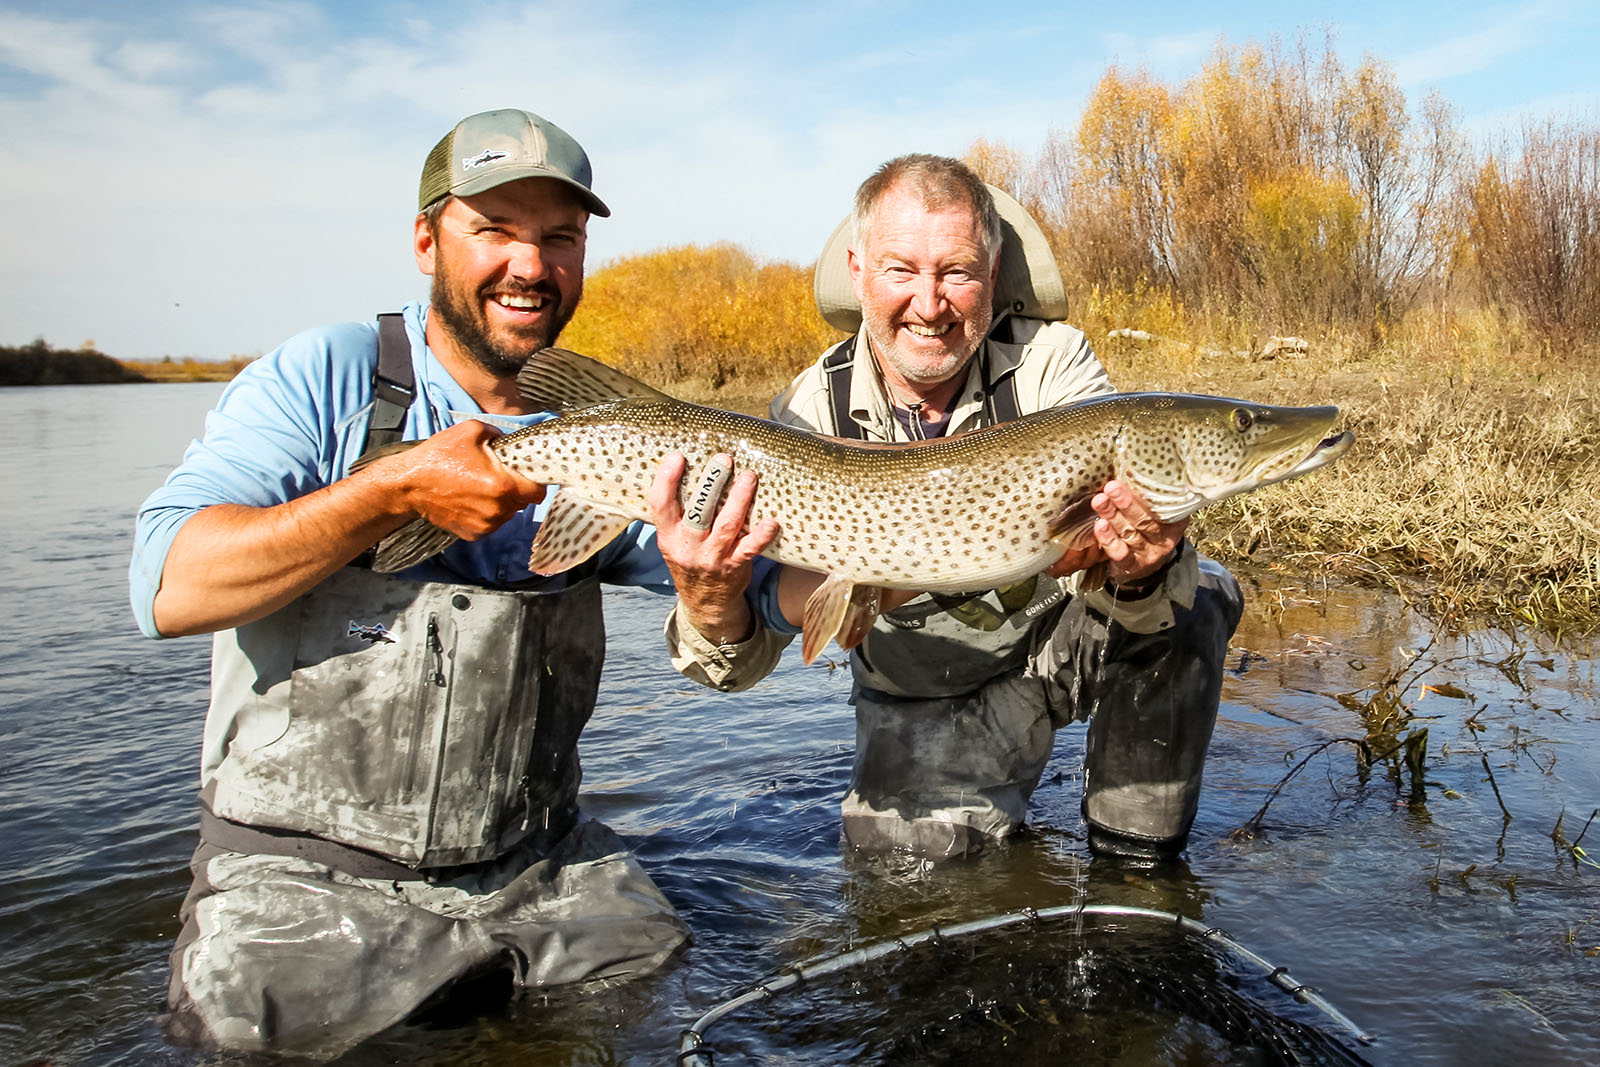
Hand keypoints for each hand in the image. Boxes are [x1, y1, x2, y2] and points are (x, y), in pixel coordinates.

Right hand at [371, 419, 545, 539]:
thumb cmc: (439, 457)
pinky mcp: (473, 534)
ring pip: (507, 514)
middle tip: (496, 475)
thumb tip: (510, 442)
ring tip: (480, 486)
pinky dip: (486, 513)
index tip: (526, 475)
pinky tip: (471, 499)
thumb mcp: (472, 431)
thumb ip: (499, 434)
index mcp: (503, 486)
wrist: (409, 484)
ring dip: (500, 502)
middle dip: (515, 489)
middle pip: (522, 503)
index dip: (535, 482)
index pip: (538, 492)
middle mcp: (497, 510)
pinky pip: (491, 523)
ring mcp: (485, 525)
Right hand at [649, 452, 778, 643]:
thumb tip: (689, 468)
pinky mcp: (735, 566)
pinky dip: (761, 535)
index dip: (666, 480)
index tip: (677, 457)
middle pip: (698, 512)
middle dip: (711, 483)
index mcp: (668, 536)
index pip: (660, 505)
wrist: (705, 602)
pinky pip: (750, 549)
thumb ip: (677, 513)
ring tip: (749, 477)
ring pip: (726, 525)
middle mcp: (688, 547)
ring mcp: (712, 558)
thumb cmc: (690, 559)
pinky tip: (771, 521)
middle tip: (724, 459)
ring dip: (739, 500)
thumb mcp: (673, 540)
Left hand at [1090, 479, 1186, 583]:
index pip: (1164, 506)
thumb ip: (1148, 494)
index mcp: (1174, 521)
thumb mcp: (1154, 511)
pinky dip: (1109, 539)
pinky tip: (1100, 526)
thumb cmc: (1145, 526)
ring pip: (1130, 533)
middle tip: (1112, 487)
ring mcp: (1149, 554)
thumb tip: (1133, 463)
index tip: (1133, 477)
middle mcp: (1164, 538)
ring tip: (1100, 501)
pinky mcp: (1132, 566)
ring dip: (1113, 516)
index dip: (1148, 492)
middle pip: (1145, 520)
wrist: (1142, 564)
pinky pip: (1121, 553)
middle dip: (1127, 502)